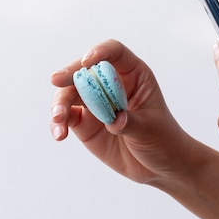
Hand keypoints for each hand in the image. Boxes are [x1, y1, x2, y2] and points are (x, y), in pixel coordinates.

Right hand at [50, 39, 189, 183]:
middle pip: (85, 70)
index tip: (88, 62)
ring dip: (60, 104)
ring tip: (58, 120)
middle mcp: (111, 84)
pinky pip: (66, 117)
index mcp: (134, 75)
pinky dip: (59, 123)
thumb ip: (130, 122)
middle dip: (69, 74)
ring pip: (70, 93)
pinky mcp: (85, 123)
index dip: (101, 52)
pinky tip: (59, 134)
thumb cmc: (162, 139)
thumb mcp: (150, 129)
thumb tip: (113, 119)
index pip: (115, 54)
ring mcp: (96, 103)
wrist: (159, 165)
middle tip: (56, 81)